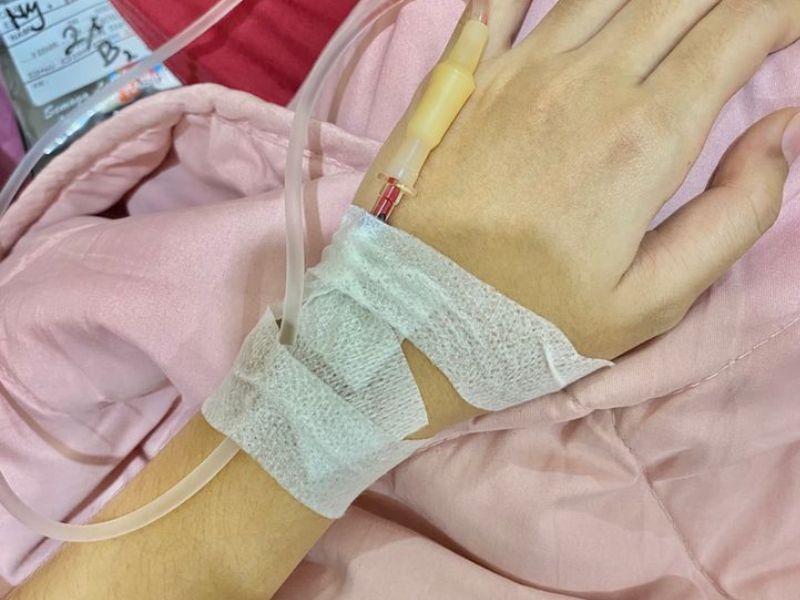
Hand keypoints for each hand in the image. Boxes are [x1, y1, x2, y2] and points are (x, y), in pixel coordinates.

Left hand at [355, 0, 799, 359]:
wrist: (410, 323)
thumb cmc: (530, 323)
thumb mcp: (650, 301)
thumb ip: (734, 213)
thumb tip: (783, 129)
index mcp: (643, 137)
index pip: (739, 31)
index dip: (782, 14)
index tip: (792, 25)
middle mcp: (583, 84)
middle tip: (741, 20)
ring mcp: (517, 73)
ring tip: (674, 12)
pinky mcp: (465, 80)